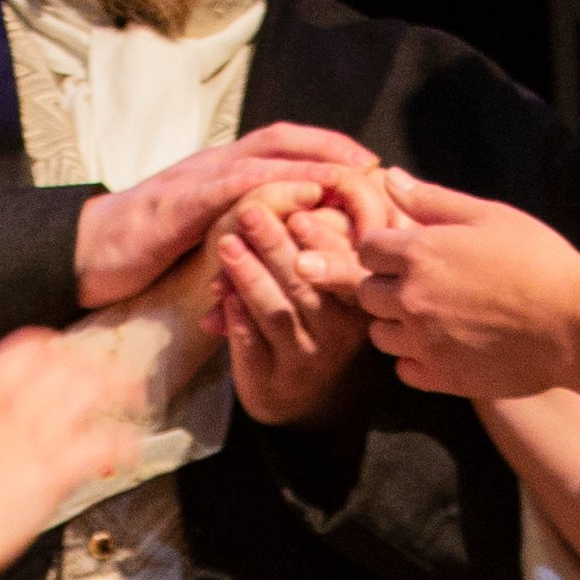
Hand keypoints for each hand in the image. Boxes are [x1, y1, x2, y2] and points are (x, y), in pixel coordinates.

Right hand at [0, 322, 153, 565]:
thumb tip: (4, 401)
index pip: (33, 347)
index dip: (62, 352)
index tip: (75, 362)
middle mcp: (12, 403)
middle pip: (73, 364)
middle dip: (102, 370)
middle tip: (117, 382)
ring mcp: (36, 434)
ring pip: (96, 391)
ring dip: (122, 394)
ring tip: (134, 404)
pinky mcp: (56, 469)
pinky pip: (105, 442)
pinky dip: (125, 443)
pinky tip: (128, 450)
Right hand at [77, 123, 386, 306]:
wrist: (86, 255)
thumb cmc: (145, 253)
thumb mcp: (205, 237)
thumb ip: (241, 228)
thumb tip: (284, 239)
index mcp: (221, 172)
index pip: (283, 146)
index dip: (328, 150)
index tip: (369, 166)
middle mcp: (213, 165)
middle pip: (283, 138)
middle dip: (332, 147)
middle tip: (374, 164)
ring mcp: (195, 180)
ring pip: (262, 156)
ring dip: (311, 162)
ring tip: (350, 174)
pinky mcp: (177, 204)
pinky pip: (229, 188)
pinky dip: (269, 185)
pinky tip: (298, 193)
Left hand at [208, 175, 383, 424]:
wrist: (292, 394)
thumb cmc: (308, 319)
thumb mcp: (324, 280)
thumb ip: (321, 242)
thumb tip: (315, 185)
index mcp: (358, 300)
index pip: (347, 266)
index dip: (322, 238)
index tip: (298, 209)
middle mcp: (342, 333)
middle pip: (308, 284)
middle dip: (276, 246)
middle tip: (250, 212)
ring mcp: (309, 360)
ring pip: (279, 312)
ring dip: (249, 276)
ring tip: (225, 246)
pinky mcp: (275, 383)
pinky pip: (253, 345)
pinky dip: (236, 316)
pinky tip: (221, 296)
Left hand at [348, 172, 579, 402]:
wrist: (575, 324)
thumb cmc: (539, 260)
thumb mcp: (489, 216)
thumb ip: (433, 200)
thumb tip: (390, 178)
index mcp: (420, 253)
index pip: (367, 249)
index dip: (386, 250)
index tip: (412, 254)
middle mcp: (411, 298)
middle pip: (367, 292)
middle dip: (388, 286)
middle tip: (429, 285)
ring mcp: (422, 342)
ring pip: (380, 335)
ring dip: (399, 325)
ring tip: (439, 317)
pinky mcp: (440, 377)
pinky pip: (404, 369)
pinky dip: (418, 359)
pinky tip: (448, 346)